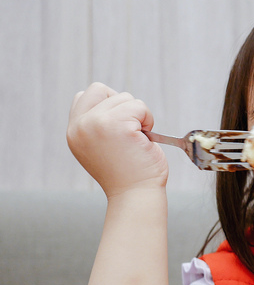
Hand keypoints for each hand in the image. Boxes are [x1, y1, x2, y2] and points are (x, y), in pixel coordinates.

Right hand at [67, 82, 167, 196]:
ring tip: (138, 140)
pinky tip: (145, 140)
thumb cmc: (127, 174)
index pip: (82, 96)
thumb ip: (97, 125)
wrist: (136, 195)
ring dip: (138, 115)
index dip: (106, 105)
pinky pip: (140, 106)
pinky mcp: (118, 126)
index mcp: (74, 132)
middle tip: (131, 130)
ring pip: (124, 97)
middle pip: (101, 89)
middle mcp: (80, 126)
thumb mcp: (101, 147)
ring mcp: (97, 124)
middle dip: (122, 105)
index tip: (119, 126)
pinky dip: (148, 119)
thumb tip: (112, 101)